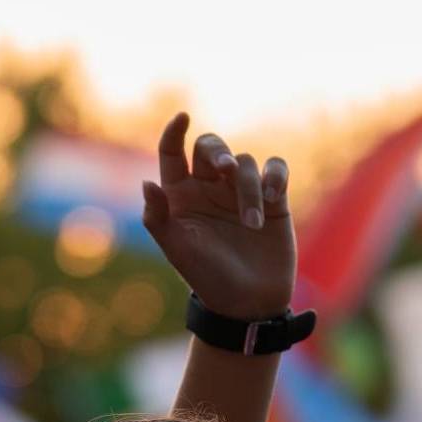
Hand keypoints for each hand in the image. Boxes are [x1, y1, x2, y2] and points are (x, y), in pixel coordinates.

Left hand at [142, 113, 295, 321]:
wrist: (248, 303)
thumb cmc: (207, 277)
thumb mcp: (177, 249)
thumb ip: (158, 217)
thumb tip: (146, 182)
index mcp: (181, 195)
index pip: (172, 152)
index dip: (174, 132)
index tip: (182, 118)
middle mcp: (209, 188)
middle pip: (210, 146)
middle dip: (217, 151)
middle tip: (224, 170)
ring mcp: (241, 192)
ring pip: (245, 162)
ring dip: (249, 187)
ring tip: (252, 223)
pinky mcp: (273, 200)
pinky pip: (275, 168)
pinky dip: (275, 175)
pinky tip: (273, 196)